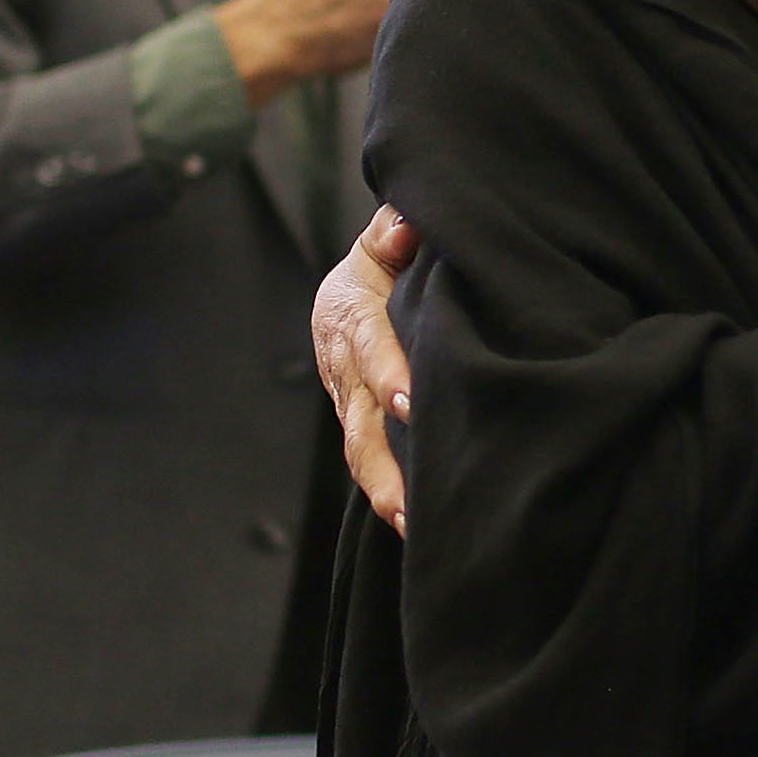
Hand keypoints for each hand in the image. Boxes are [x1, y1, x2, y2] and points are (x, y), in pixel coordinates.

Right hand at [314, 204, 417, 534]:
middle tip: (408, 499)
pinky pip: (371, 459)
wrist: (363, 278)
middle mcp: (342, 362)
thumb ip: (393, 231)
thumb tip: (406, 230)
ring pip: (360, 449)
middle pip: (357, 417)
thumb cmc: (389, 253)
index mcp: (349, 311)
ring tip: (410, 526)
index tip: (408, 401)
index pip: (367, 342)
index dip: (386, 370)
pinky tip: (415, 526)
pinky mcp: (362, 422)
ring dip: (383, 489)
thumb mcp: (387, 234)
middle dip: (381, 460)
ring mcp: (349, 398)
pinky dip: (388, 491)